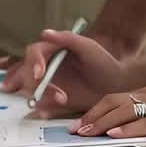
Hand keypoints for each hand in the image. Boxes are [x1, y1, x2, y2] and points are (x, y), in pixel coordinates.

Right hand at [0, 28, 125, 117]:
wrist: (118, 86)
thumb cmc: (104, 62)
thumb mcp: (88, 46)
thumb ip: (67, 38)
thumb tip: (44, 33)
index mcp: (52, 49)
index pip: (34, 52)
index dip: (33, 62)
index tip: (38, 75)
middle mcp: (46, 65)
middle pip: (27, 72)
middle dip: (35, 84)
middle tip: (51, 92)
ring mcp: (49, 83)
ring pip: (32, 89)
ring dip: (41, 96)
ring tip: (62, 100)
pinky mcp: (53, 99)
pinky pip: (41, 103)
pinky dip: (42, 108)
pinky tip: (47, 113)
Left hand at [71, 83, 145, 138]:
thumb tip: (134, 124)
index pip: (115, 98)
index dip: (95, 110)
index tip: (80, 122)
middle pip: (113, 102)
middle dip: (91, 117)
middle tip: (73, 130)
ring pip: (124, 112)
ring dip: (101, 123)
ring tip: (84, 133)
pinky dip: (127, 129)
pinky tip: (114, 134)